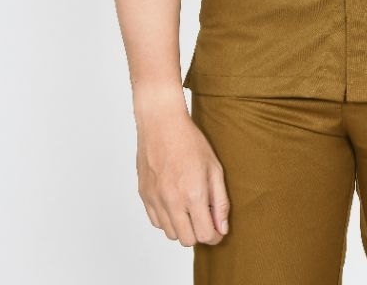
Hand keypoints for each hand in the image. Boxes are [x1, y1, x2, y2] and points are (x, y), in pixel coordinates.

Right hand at [135, 109, 229, 245]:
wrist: (162, 125)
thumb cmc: (190, 142)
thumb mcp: (215, 168)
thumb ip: (220, 201)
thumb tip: (222, 227)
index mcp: (193, 194)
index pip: (204, 235)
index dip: (215, 235)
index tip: (218, 228)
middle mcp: (172, 201)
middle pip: (187, 240)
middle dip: (200, 233)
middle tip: (206, 217)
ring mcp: (155, 200)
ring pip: (170, 234)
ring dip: (183, 227)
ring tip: (190, 207)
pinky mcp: (144, 196)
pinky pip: (156, 222)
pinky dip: (167, 219)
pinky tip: (175, 202)